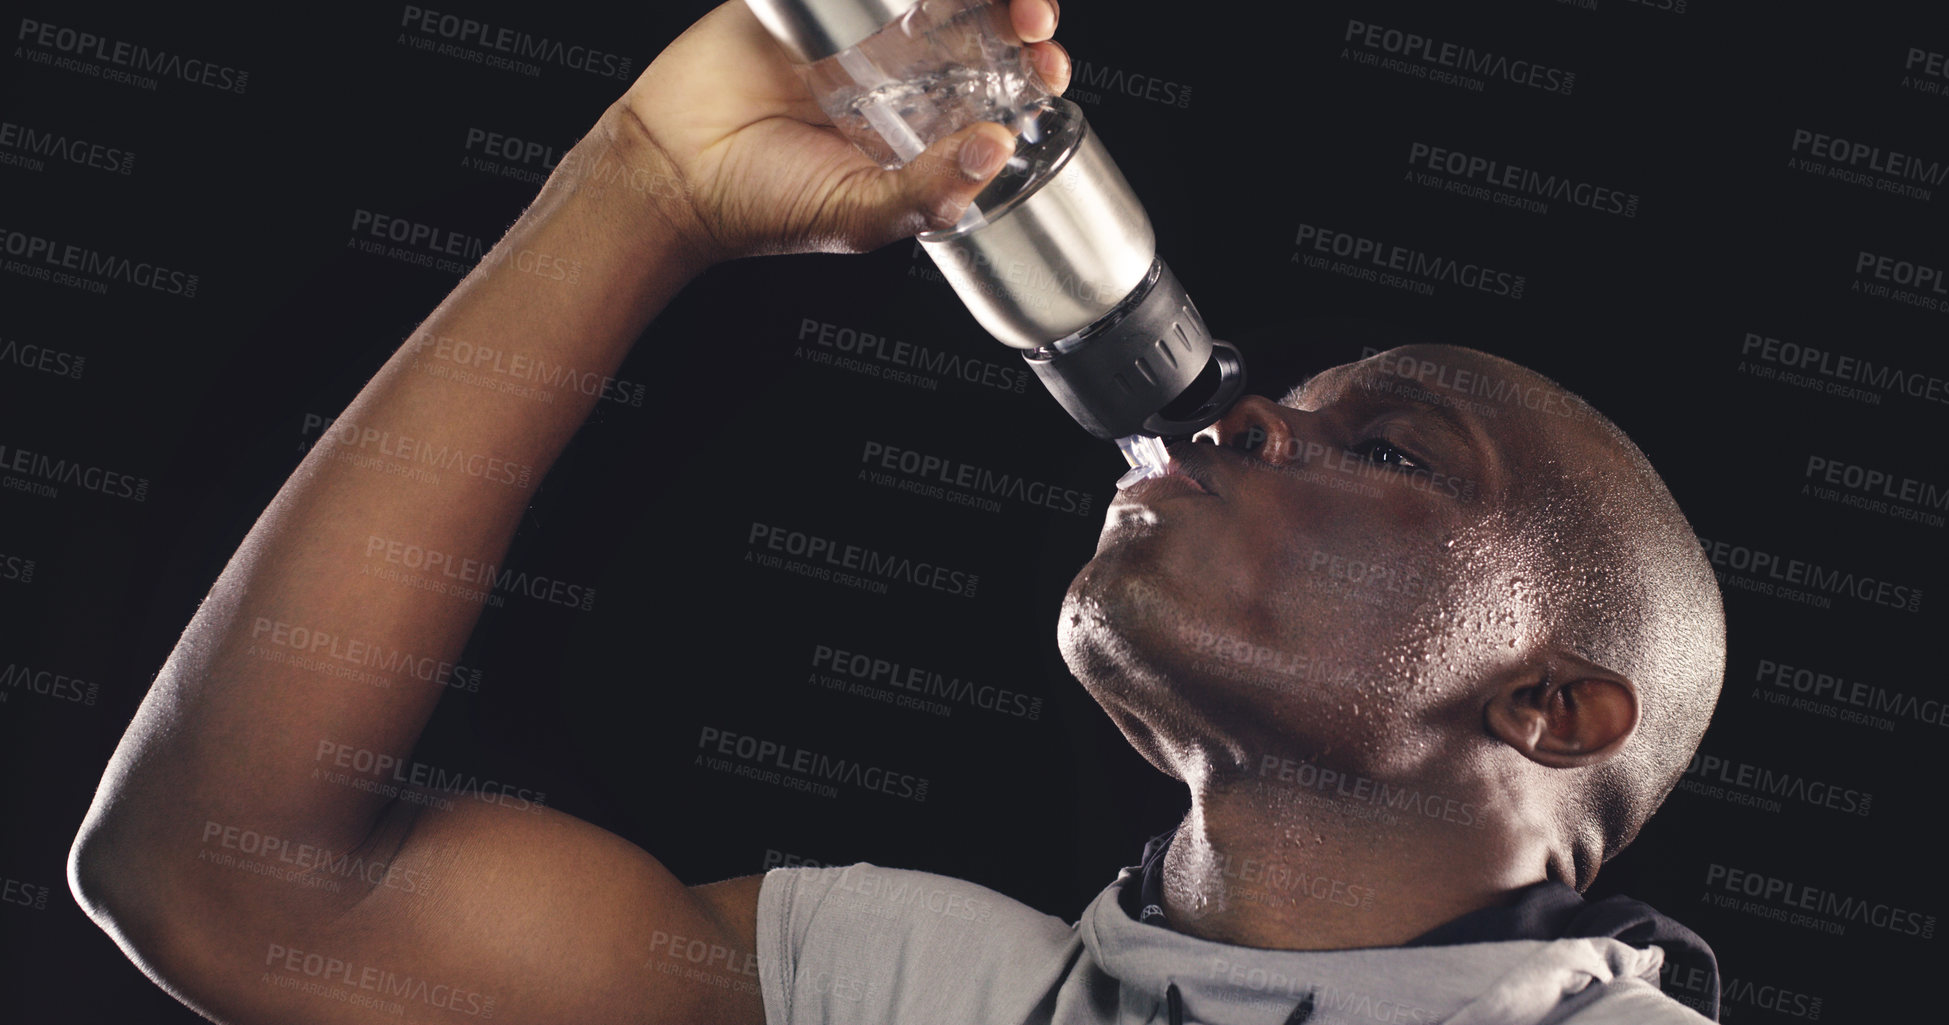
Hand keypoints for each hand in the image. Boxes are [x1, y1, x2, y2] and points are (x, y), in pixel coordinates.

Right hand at [615, 0, 1071, 265]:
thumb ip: (931, 191)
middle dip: (1018, 9)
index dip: (1033, 66)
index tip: (1049, 68)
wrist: (673, 175)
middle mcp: (895, 65)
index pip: (998, 79)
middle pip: (978, 14)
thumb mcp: (863, 216)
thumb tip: (995, 146)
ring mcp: (851, 22)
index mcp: (922, 119)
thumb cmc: (766, 207)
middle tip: (1032, 20)